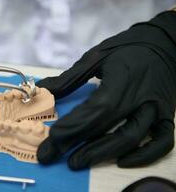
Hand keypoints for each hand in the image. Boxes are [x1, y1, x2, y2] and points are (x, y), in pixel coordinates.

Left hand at [36, 11, 175, 168]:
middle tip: (52, 155)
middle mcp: (141, 97)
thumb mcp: (95, 57)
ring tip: (77, 162)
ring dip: (103, 153)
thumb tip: (42, 89)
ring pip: (133, 138)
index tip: (51, 139)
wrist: (163, 43)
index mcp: (121, 80)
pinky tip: (121, 161)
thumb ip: (69, 78)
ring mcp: (157, 109)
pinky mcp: (168, 115)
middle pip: (109, 127)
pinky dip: (145, 156)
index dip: (73, 126)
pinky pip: (163, 142)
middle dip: (78, 144)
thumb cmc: (126, 48)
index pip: (96, 109)